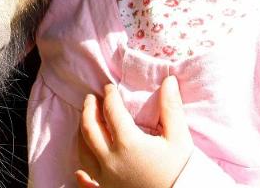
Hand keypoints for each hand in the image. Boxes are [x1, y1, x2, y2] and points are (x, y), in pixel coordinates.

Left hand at [75, 76, 192, 187]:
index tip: (109, 87)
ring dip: (82, 134)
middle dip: (88, 109)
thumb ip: (171, 108)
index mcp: (128, 143)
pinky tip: (78, 172)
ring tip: (86, 123)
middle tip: (90, 98)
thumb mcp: (179, 138)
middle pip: (90, 128)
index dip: (109, 96)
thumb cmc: (181, 171)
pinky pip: (88, 183)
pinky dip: (81, 176)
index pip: (111, 111)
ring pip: (83, 152)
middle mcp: (111, 160)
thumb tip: (169, 80)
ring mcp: (106, 178)